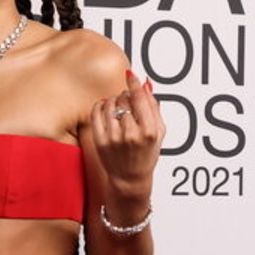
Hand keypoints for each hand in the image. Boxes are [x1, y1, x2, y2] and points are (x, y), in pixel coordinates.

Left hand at [87, 70, 163, 193]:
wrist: (130, 179)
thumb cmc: (146, 155)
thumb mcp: (158, 132)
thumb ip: (154, 106)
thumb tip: (146, 83)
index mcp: (149, 131)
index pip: (139, 98)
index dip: (133, 83)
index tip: (130, 75)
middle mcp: (131, 135)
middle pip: (124, 99)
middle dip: (125, 96)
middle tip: (127, 101)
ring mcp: (114, 138)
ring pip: (109, 104)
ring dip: (113, 100)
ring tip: (117, 107)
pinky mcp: (100, 141)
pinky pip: (96, 113)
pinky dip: (100, 106)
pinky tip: (105, 108)